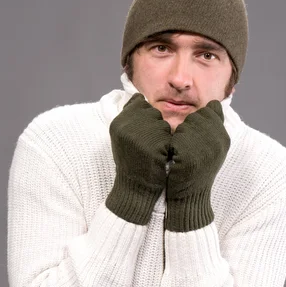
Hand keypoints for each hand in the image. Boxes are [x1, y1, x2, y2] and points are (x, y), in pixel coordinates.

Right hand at [106, 93, 171, 224]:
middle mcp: (125, 126)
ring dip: (163, 136)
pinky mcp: (153, 146)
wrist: (135, 189)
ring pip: (162, 123)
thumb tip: (139, 97)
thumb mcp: (124, 138)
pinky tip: (160, 157)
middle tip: (150, 144)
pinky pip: (168, 137)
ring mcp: (139, 136)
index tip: (144, 132)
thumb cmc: (133, 163)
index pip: (138, 103)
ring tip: (154, 152)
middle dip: (156, 126)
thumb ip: (130, 118)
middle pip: (152, 111)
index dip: (146, 116)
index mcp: (117, 123)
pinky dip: (168, 146)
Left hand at [166, 100, 229, 231]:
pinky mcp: (191, 157)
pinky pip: (176, 140)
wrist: (189, 200)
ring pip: (186, 126)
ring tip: (179, 154)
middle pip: (197, 116)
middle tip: (184, 147)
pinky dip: (171, 147)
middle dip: (186, 127)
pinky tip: (173, 158)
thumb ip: (210, 126)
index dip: (196, 120)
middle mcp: (219, 141)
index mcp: (224, 138)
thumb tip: (214, 103)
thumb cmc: (193, 172)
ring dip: (177, 136)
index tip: (192, 136)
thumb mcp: (208, 148)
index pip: (211, 110)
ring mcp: (206, 149)